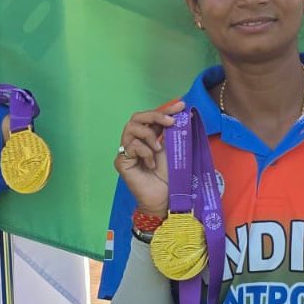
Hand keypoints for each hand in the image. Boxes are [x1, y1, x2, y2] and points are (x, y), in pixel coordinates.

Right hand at [114, 101, 184, 215]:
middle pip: (137, 117)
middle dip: (155, 115)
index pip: (151, 117)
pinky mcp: (121, 161)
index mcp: (147, 137)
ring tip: (158, 149)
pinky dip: (145, 152)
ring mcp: (126, 151)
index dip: (165, 109)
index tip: (181, 106)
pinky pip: (131, 145)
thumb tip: (181, 114)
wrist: (164, 198)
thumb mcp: (172, 149)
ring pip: (131, 128)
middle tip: (170, 122)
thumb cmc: (168, 177)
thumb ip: (171, 133)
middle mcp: (134, 141)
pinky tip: (151, 164)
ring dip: (148, 135)